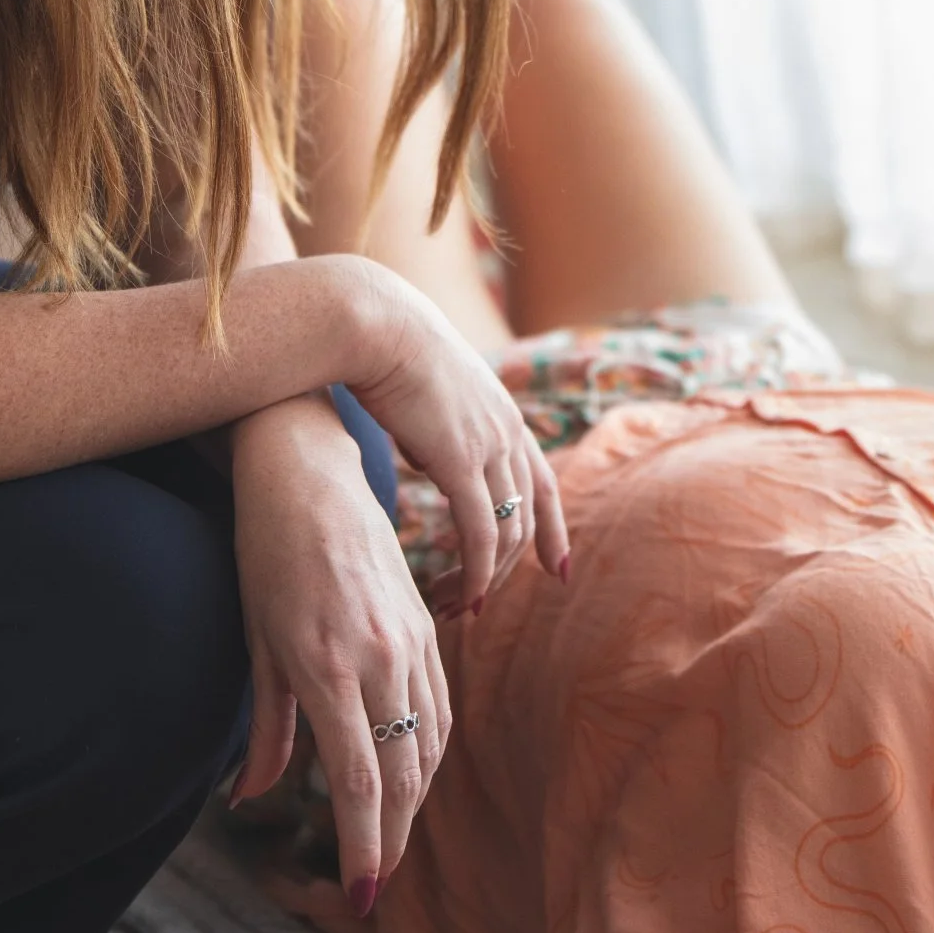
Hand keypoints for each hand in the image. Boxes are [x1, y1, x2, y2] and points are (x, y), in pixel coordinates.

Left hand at [228, 395, 448, 908]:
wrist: (310, 476)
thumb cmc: (267, 556)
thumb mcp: (257, 645)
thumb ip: (265, 731)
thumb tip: (249, 801)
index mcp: (331, 669)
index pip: (362, 782)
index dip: (364, 846)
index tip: (359, 895)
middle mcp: (381, 659)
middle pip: (406, 774)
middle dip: (392, 839)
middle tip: (374, 887)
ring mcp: (410, 641)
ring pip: (430, 743)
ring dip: (414, 802)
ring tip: (389, 844)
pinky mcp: (422, 626)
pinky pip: (438, 705)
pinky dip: (429, 752)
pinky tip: (413, 776)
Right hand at [342, 261, 569, 612]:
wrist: (376, 325)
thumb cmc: (387, 353)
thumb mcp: (427, 396)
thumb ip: (437, 431)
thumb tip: (428, 457)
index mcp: (504, 415)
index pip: (544, 482)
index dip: (554, 528)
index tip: (556, 566)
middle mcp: (509, 431)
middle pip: (531, 515)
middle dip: (512, 567)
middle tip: (479, 603)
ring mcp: (490, 445)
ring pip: (509, 530)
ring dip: (488, 577)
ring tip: (459, 607)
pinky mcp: (461, 460)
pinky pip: (481, 531)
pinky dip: (478, 570)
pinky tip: (465, 594)